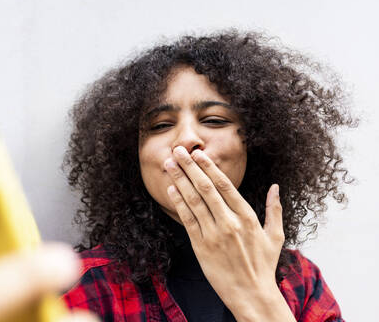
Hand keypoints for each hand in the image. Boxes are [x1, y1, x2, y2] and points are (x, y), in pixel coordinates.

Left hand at [164, 146, 294, 321]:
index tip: (198, 153)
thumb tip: (276, 187)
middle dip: (190, 166)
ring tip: (169, 164)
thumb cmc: (263, 265)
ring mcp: (214, 234)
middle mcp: (229, 222)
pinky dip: (178, 203)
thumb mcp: (275, 236)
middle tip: (178, 150)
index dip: (209, 167)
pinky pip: (187, 220)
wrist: (251, 294)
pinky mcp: (201, 246)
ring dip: (179, 180)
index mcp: (247, 217)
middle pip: (205, 188)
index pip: (225, 185)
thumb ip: (275, 209)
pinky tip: (171, 189)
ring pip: (193, 201)